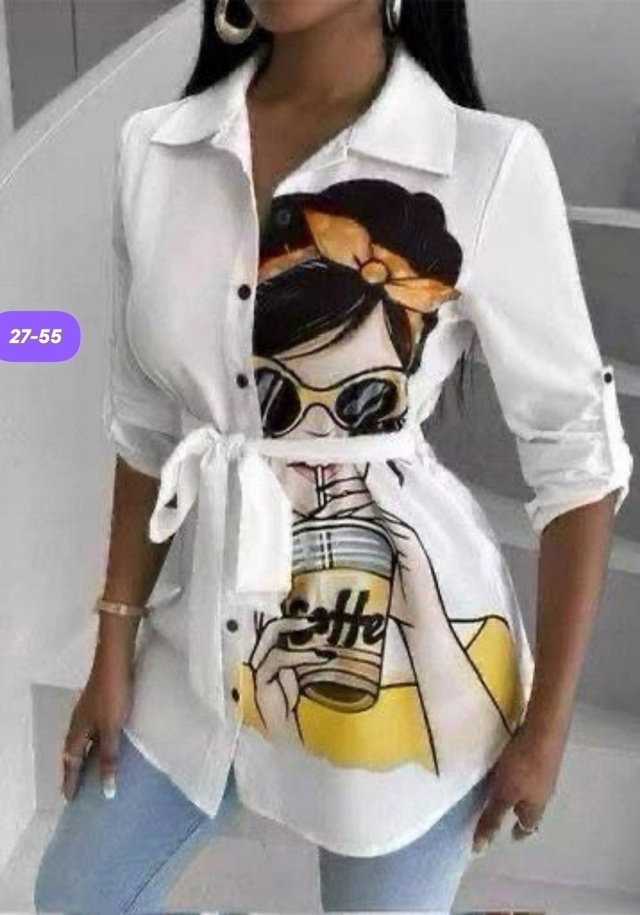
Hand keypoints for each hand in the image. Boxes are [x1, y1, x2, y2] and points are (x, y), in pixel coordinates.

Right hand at [60, 643, 133, 801]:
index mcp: (77, 730)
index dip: (70, 780)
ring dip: (85, 754)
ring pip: (83, 739)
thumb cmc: (112, 695)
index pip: (70, 762)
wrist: (116, 659)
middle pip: (72, 750)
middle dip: (73, 769)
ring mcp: (89, 709)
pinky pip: (93, 729)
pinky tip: (106, 740)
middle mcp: (79, 721)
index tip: (69, 798)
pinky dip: (96, 741)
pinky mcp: (100, 700)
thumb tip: (106, 790)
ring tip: (91, 768)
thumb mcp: (111, 729)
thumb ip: (109, 757)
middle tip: (75, 786)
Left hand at [472, 721, 566, 852]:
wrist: (545, 728)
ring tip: (509, 789)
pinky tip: (514, 765)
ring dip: (523, 793)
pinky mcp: (544, 753)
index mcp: (536, 805)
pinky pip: (533, 771)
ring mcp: (547, 772)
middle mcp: (545, 792)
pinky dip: (524, 775)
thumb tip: (480, 849)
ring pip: (534, 790)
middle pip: (534, 808)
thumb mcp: (502, 793)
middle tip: (510, 813)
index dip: (520, 833)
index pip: (528, 826)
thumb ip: (492, 817)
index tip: (512, 836)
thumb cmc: (522, 765)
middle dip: (522, 812)